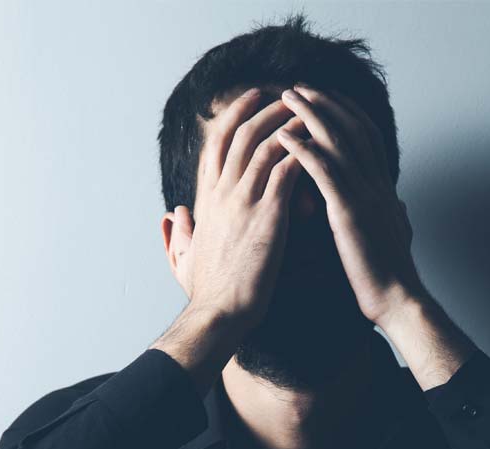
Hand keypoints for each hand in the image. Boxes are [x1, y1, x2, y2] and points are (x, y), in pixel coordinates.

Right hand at [169, 87, 308, 330]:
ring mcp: (243, 202)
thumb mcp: (183, 258)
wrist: (219, 313)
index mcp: (205, 200)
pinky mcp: (267, 216)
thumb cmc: (206, 292)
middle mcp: (221, 193)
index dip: (235, 116)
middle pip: (241, 134)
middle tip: (289, 95)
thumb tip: (171, 215)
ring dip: (288, 123)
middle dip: (266, 108)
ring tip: (309, 111)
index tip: (254, 99)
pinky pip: (285, 170)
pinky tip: (318, 145)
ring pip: (265, 144)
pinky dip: (302, 152)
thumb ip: (177, 233)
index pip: (216, 144)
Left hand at [276, 84, 426, 326]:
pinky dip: (303, 149)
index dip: (347, 112)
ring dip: (311, 115)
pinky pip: (324, 171)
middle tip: (300, 87)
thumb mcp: (399, 236)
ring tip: (288, 98)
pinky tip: (284, 137)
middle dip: (326, 103)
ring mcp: (365, 195)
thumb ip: (397, 215)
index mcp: (384, 188)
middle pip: (352, 128)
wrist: (398, 300)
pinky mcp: (349, 212)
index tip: (326, 97)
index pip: (367, 136)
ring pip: (338, 141)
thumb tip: (401, 206)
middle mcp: (377, 184)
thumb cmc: (393, 276)